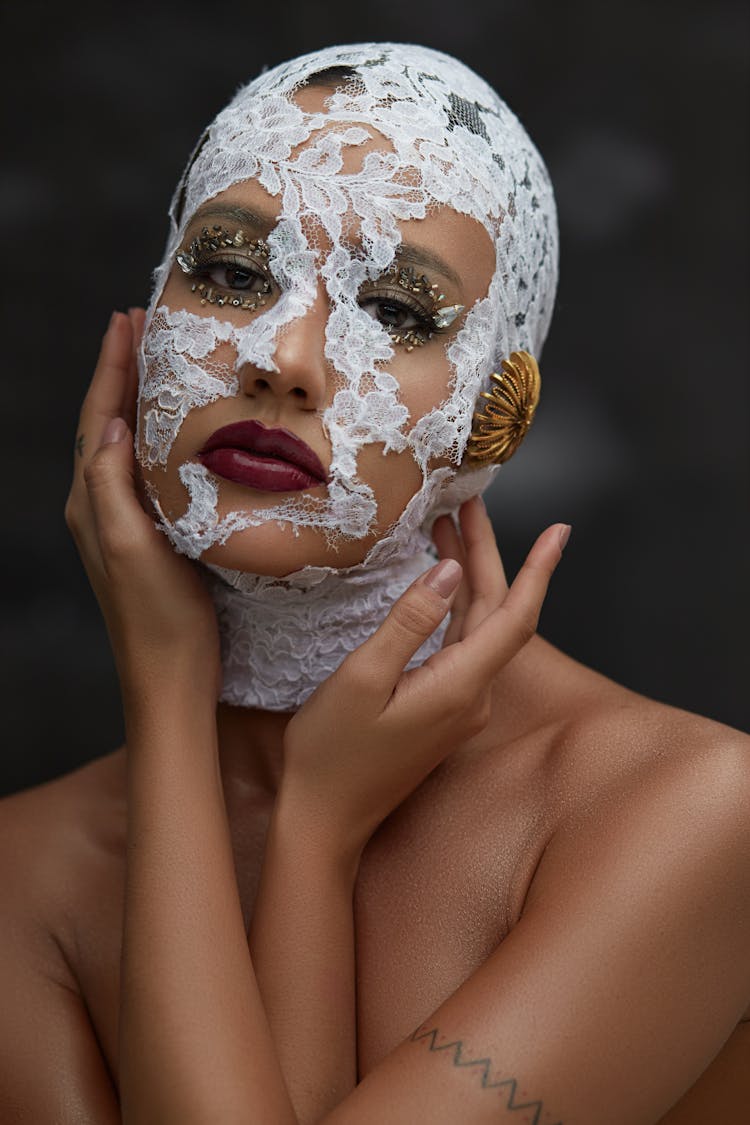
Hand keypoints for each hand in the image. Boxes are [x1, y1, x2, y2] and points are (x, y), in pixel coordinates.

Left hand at [65, 310, 219, 704]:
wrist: (171, 677)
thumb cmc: (158, 618)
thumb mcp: (130, 546)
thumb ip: (111, 484)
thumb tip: (113, 421)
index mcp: (90, 502)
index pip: (96, 417)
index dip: (110, 366)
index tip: (127, 319)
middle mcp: (98, 507)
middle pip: (105, 422)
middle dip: (120, 372)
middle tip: (142, 326)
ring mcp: (121, 523)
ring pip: (123, 444)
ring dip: (135, 399)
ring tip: (156, 364)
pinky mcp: (147, 538)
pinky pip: (143, 470)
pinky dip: (153, 437)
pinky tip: (174, 433)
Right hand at [281, 498, 569, 857]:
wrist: (325, 819)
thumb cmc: (333, 753)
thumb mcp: (362, 679)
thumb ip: (409, 623)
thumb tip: (448, 571)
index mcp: (460, 686)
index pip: (516, 617)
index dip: (540, 570)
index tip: (559, 531)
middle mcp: (472, 695)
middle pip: (496, 613)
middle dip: (487, 553)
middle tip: (469, 502)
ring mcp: (459, 705)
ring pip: (477, 626)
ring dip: (467, 575)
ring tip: (448, 525)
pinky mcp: (441, 708)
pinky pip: (458, 645)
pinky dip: (452, 605)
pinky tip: (437, 581)